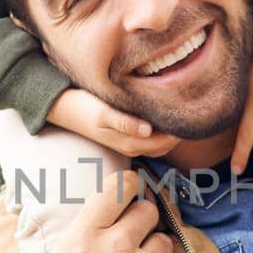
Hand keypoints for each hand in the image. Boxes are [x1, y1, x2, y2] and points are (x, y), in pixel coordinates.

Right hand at [49, 87, 178, 159]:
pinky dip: (161, 127)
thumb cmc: (84, 107)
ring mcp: (130, 143)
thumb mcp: (103, 113)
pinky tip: (161, 111)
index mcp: (131, 143)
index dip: (180, 127)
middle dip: (179, 128)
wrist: (64, 108)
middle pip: (168, 144)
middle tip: (187, 104)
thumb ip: (125, 123)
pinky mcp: (126, 135)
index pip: (168, 141)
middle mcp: (134, 147)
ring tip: (176, 106)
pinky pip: (152, 136)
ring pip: (161, 142)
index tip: (187, 107)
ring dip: (171, 128)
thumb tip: (148, 130)